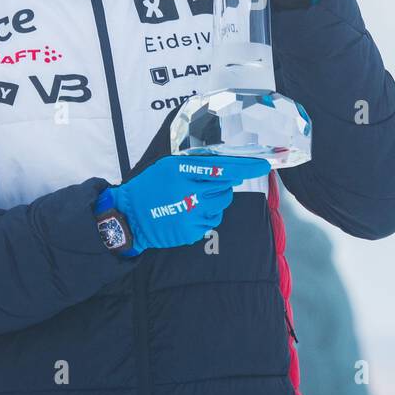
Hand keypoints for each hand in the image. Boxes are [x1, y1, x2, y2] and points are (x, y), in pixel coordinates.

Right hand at [94, 155, 270, 256]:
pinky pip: (212, 219)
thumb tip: (227, 166)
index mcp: (183, 170)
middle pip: (226, 186)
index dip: (246, 166)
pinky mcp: (192, 230)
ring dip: (216, 199)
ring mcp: (192, 213)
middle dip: (223, 184)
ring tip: (195, 198)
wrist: (130, 216)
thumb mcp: (168, 166)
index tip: (264, 165)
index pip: (223, 167)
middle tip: (205, 185)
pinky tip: (189, 212)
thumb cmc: (150, 187)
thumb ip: (195, 164)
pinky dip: (206, 214)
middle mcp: (190, 191)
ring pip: (222, 203)